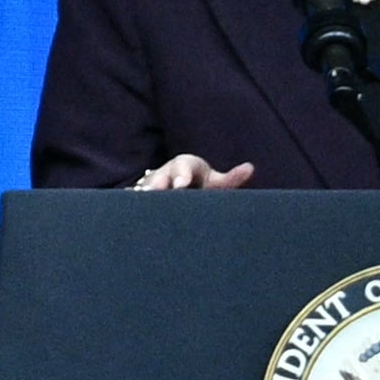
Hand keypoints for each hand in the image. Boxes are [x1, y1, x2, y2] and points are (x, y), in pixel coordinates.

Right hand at [129, 156, 258, 194]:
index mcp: (186, 166)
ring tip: (141, 204)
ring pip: (145, 188)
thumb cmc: (202, 185)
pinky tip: (128, 214)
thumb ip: (231, 178)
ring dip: (143, 195)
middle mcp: (166, 173)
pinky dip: (131, 204)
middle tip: (156, 193)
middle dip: (157, 185)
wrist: (182, 186)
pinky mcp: (142, 196)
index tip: (181, 185)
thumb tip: (250, 167)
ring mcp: (152, 184)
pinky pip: (134, 199)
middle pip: (159, 177)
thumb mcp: (216, 181)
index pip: (182, 165)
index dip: (181, 175)